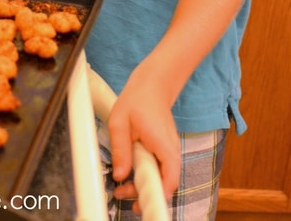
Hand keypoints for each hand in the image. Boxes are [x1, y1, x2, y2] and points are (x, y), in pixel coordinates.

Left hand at [108, 63, 180, 211]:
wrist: (152, 84)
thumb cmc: (137, 99)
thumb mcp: (120, 122)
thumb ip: (120, 149)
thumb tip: (119, 175)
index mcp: (163, 145)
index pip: (168, 181)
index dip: (156, 196)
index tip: (141, 205)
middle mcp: (171, 151)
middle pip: (165, 184)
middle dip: (145, 194)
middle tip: (122, 196)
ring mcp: (169, 151)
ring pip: (162, 178)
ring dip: (145, 185)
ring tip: (122, 188)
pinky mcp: (164, 150)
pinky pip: (159, 169)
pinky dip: (147, 175)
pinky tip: (131, 174)